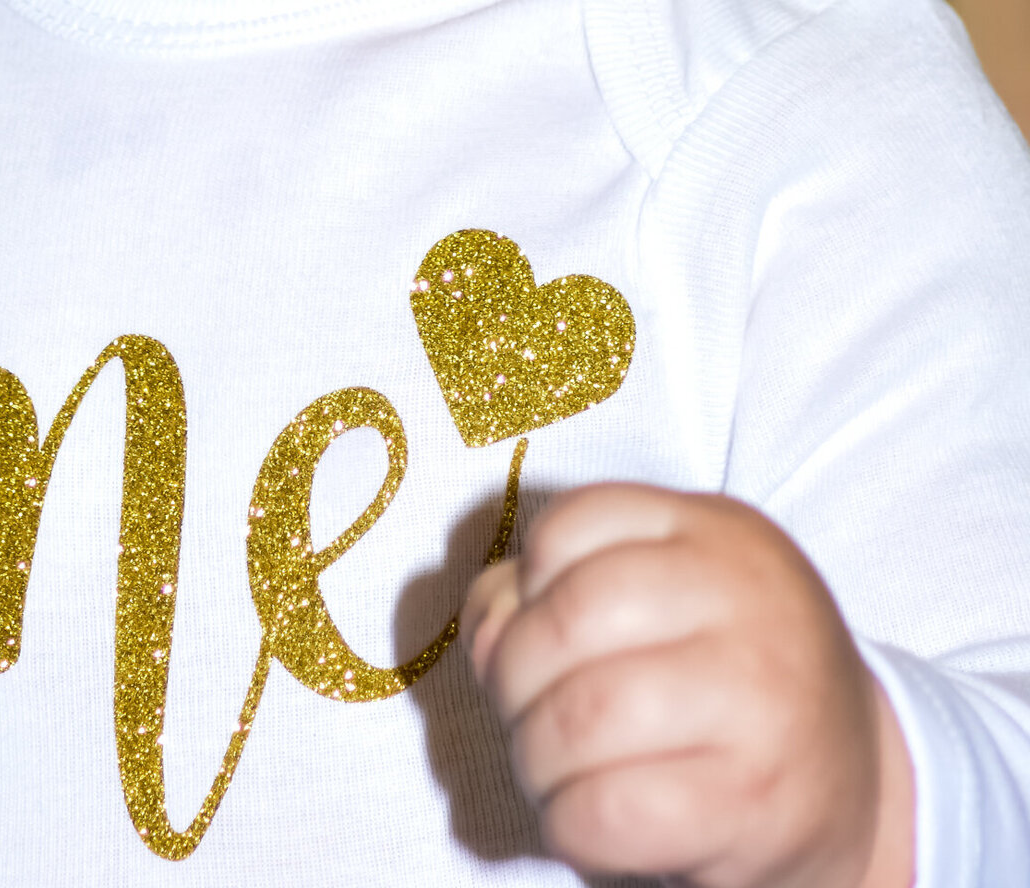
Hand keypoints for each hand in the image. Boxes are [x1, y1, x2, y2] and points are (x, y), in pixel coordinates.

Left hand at [460, 484, 913, 887]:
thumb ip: (555, 588)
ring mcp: (757, 701)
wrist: (859, 783)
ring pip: (580, 716)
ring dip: (535, 756)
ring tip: (552, 769)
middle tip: (525, 712)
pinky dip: (568, 823)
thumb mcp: (663, 596)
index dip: (527, 581)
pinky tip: (586, 819)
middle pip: (567, 620)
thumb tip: (485, 626)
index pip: (576, 522)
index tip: (540, 626)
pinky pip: (609, 810)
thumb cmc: (728, 679)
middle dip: (513, 677)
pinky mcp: (751, 803)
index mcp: (718, 532)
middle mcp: (747, 601)